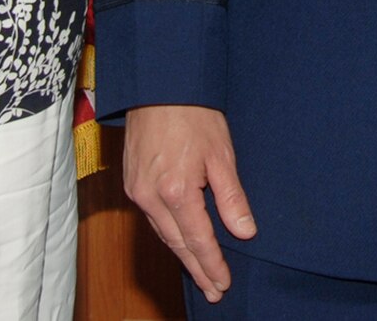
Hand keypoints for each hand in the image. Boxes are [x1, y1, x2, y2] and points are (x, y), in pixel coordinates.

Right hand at [123, 104, 256, 304]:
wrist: (159, 85)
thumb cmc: (194, 114)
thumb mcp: (222, 154)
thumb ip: (231, 197)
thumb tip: (244, 231)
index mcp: (176, 191)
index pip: (198, 241)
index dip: (212, 265)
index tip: (223, 284)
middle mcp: (151, 197)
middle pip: (177, 243)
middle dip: (197, 268)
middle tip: (213, 290)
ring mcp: (137, 190)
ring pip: (163, 233)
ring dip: (182, 254)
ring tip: (200, 273)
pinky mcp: (131, 182)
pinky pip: (152, 218)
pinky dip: (168, 233)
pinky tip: (180, 241)